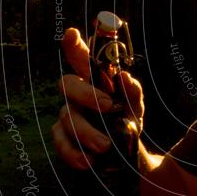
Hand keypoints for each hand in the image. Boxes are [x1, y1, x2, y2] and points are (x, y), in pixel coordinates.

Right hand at [51, 27, 143, 169]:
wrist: (125, 156)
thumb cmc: (126, 122)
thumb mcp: (135, 107)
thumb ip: (132, 92)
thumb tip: (124, 78)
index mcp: (94, 80)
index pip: (81, 58)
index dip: (75, 45)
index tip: (72, 33)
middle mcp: (76, 94)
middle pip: (67, 83)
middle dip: (87, 94)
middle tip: (109, 107)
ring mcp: (67, 115)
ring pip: (66, 117)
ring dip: (87, 132)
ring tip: (106, 146)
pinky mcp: (62, 138)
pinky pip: (61, 143)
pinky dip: (75, 154)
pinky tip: (89, 161)